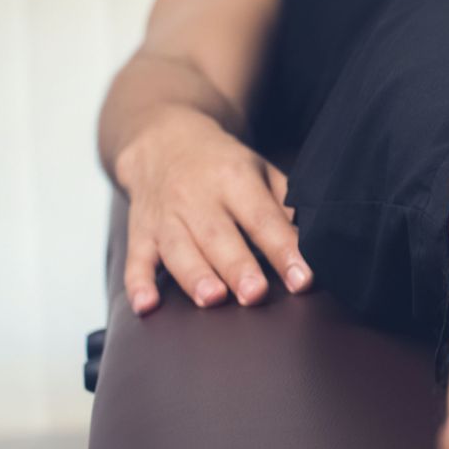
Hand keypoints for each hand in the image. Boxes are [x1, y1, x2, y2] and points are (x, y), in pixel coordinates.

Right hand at [113, 107, 309, 313]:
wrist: (163, 141)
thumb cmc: (222, 164)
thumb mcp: (260, 170)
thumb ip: (285, 204)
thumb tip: (312, 239)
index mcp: (234, 179)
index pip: (262, 218)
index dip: (283, 249)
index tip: (302, 278)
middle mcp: (197, 197)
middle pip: (218, 236)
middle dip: (237, 267)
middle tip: (255, 294)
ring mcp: (164, 216)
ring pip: (178, 249)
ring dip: (194, 276)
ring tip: (212, 299)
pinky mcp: (140, 232)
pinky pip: (135, 259)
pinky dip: (138, 284)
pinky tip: (146, 306)